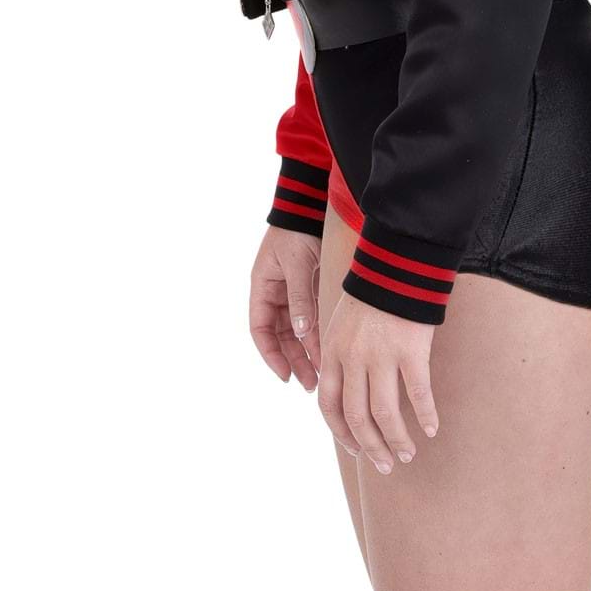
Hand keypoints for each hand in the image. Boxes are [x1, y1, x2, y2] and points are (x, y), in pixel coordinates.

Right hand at [249, 226, 321, 390]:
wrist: (312, 207)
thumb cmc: (298, 232)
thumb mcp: (296, 264)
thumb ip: (300, 297)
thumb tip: (302, 332)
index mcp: (262, 288)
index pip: (260, 330)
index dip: (271, 355)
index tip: (285, 375)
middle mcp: (275, 295)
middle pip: (281, 337)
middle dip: (294, 361)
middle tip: (309, 384)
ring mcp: (293, 294)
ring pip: (298, 332)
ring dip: (308, 353)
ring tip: (322, 375)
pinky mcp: (311, 291)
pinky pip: (313, 320)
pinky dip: (319, 336)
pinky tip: (330, 352)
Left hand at [318, 287, 438, 470]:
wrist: (395, 266)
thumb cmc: (370, 297)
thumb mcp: (341, 326)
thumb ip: (341, 359)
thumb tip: (347, 395)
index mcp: (332, 354)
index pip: (330, 406)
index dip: (342, 434)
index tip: (356, 450)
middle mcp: (353, 359)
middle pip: (357, 416)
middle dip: (371, 447)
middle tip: (386, 465)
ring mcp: (381, 356)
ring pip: (385, 412)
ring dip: (396, 439)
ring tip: (408, 454)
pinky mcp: (410, 350)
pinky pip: (418, 393)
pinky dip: (425, 414)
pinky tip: (432, 428)